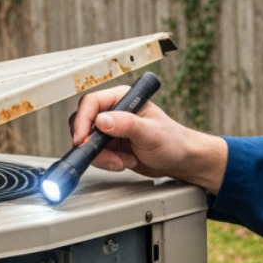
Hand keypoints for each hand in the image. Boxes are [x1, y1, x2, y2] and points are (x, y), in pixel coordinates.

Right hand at [71, 85, 228, 193]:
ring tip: (123, 160)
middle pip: (85, 124)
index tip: (83, 139)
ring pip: (89, 142)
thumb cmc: (173, 141)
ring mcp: (111, 130)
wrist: (180, 161)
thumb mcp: (150, 132)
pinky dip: (107, 163)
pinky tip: (125, 162)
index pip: (91, 103)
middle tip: (105, 155)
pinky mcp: (111, 146)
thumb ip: (127, 125)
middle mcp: (114, 112)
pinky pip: (96, 155)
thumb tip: (103, 120)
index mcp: (122, 99)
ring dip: (103, 157)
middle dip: (93, 144)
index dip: (83, 121)